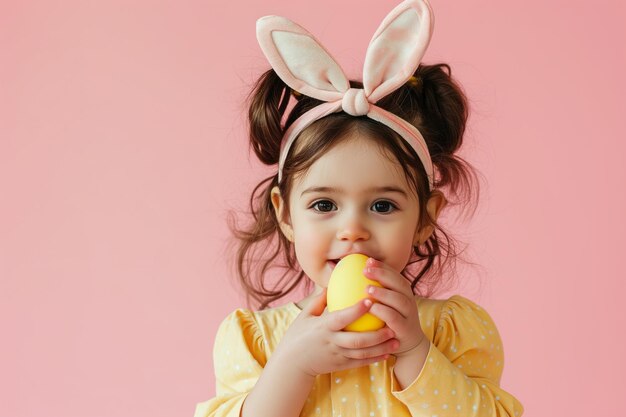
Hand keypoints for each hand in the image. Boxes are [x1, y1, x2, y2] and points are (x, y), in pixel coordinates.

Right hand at [275, 288, 398, 377]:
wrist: (292, 363)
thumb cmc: (298, 335)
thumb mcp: (305, 315)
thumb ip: (319, 300)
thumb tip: (332, 282)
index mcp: (323, 327)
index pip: (342, 318)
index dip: (356, 310)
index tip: (370, 300)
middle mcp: (332, 342)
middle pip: (357, 340)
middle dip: (376, 335)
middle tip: (392, 326)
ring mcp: (337, 355)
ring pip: (362, 354)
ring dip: (380, 348)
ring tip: (396, 341)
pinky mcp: (340, 365)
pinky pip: (360, 363)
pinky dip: (374, 359)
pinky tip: (388, 353)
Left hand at [362, 258, 425, 358]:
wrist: (407, 346)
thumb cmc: (387, 321)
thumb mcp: (383, 304)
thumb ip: (371, 291)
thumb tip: (345, 276)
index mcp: (403, 292)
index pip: (394, 275)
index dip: (383, 267)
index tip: (367, 260)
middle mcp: (408, 300)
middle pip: (399, 283)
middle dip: (383, 274)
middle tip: (365, 270)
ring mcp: (408, 315)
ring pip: (400, 300)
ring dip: (384, 293)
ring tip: (367, 289)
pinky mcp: (405, 329)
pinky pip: (395, 319)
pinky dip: (385, 312)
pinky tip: (372, 308)